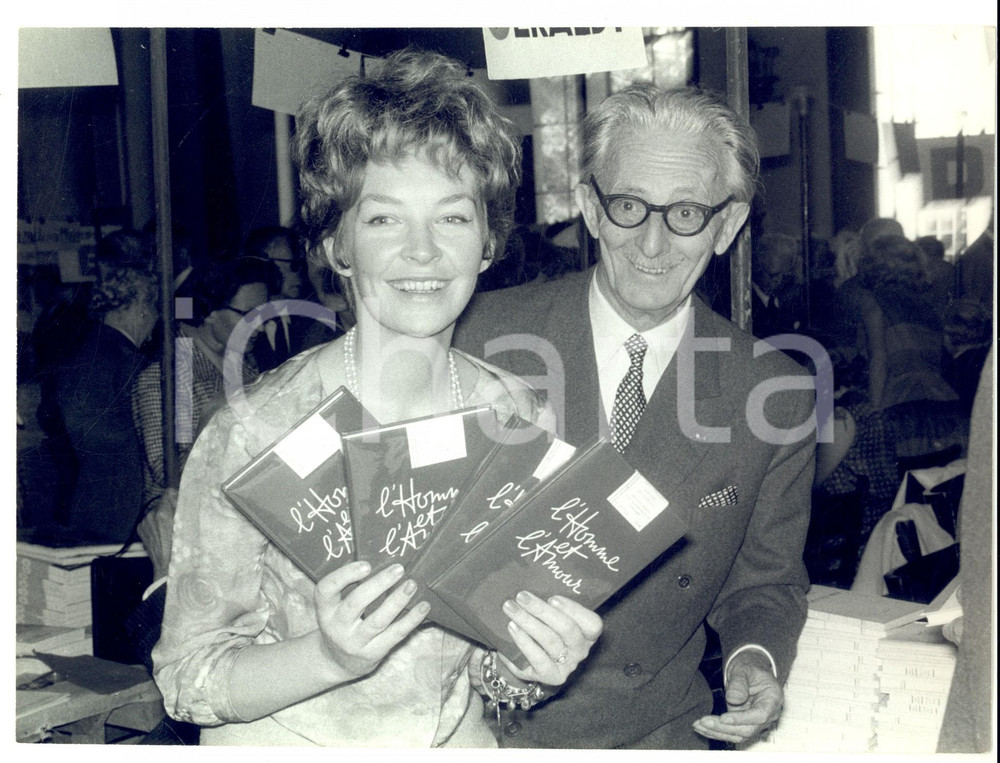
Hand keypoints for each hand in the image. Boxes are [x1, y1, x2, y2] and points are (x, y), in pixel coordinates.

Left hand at [137, 488, 177, 579]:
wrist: (168, 568)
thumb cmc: (182, 549)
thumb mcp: (189, 526)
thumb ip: (185, 509)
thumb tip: (184, 497)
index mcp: (163, 514)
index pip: (169, 492)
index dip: (177, 497)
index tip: (182, 504)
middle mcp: (150, 516)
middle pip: (163, 503)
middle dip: (170, 508)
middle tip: (178, 521)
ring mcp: (144, 523)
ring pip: (156, 512)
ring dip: (163, 517)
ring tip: (170, 530)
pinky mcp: (140, 530)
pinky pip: (150, 521)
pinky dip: (156, 524)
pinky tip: (162, 535)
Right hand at [314, 561, 429, 679]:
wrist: (337, 662)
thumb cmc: (341, 621)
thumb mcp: (334, 606)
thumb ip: (349, 586)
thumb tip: (382, 558)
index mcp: (325, 609)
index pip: (326, 589)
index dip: (345, 575)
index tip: (366, 565)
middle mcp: (336, 626)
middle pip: (356, 603)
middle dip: (378, 584)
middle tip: (398, 569)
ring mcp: (354, 642)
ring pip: (377, 621)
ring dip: (397, 601)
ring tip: (411, 584)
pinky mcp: (372, 654)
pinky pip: (394, 635)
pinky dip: (411, 620)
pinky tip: (423, 606)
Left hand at [496, 592, 602, 686]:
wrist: (527, 659)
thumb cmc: (543, 628)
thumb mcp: (551, 616)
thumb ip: (550, 604)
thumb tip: (533, 580)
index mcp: (587, 633)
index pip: (592, 623)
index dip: (574, 610)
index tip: (552, 597)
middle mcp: (581, 650)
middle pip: (567, 629)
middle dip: (542, 610)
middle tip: (522, 596)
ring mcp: (567, 665)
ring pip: (550, 641)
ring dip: (528, 622)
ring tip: (511, 608)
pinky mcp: (550, 676)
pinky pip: (538, 659)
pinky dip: (523, 642)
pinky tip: (512, 628)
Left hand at [692, 650, 782, 744]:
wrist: (750, 672)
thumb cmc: (749, 668)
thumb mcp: (744, 668)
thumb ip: (740, 682)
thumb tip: (733, 699)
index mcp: (773, 699)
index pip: (760, 715)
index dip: (742, 719)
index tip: (723, 718)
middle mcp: (768, 715)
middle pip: (748, 729)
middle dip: (724, 728)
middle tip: (704, 721)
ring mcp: (756, 723)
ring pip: (738, 735)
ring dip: (717, 732)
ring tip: (698, 725)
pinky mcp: (744, 725)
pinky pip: (732, 733)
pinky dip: (716, 732)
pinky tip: (701, 728)